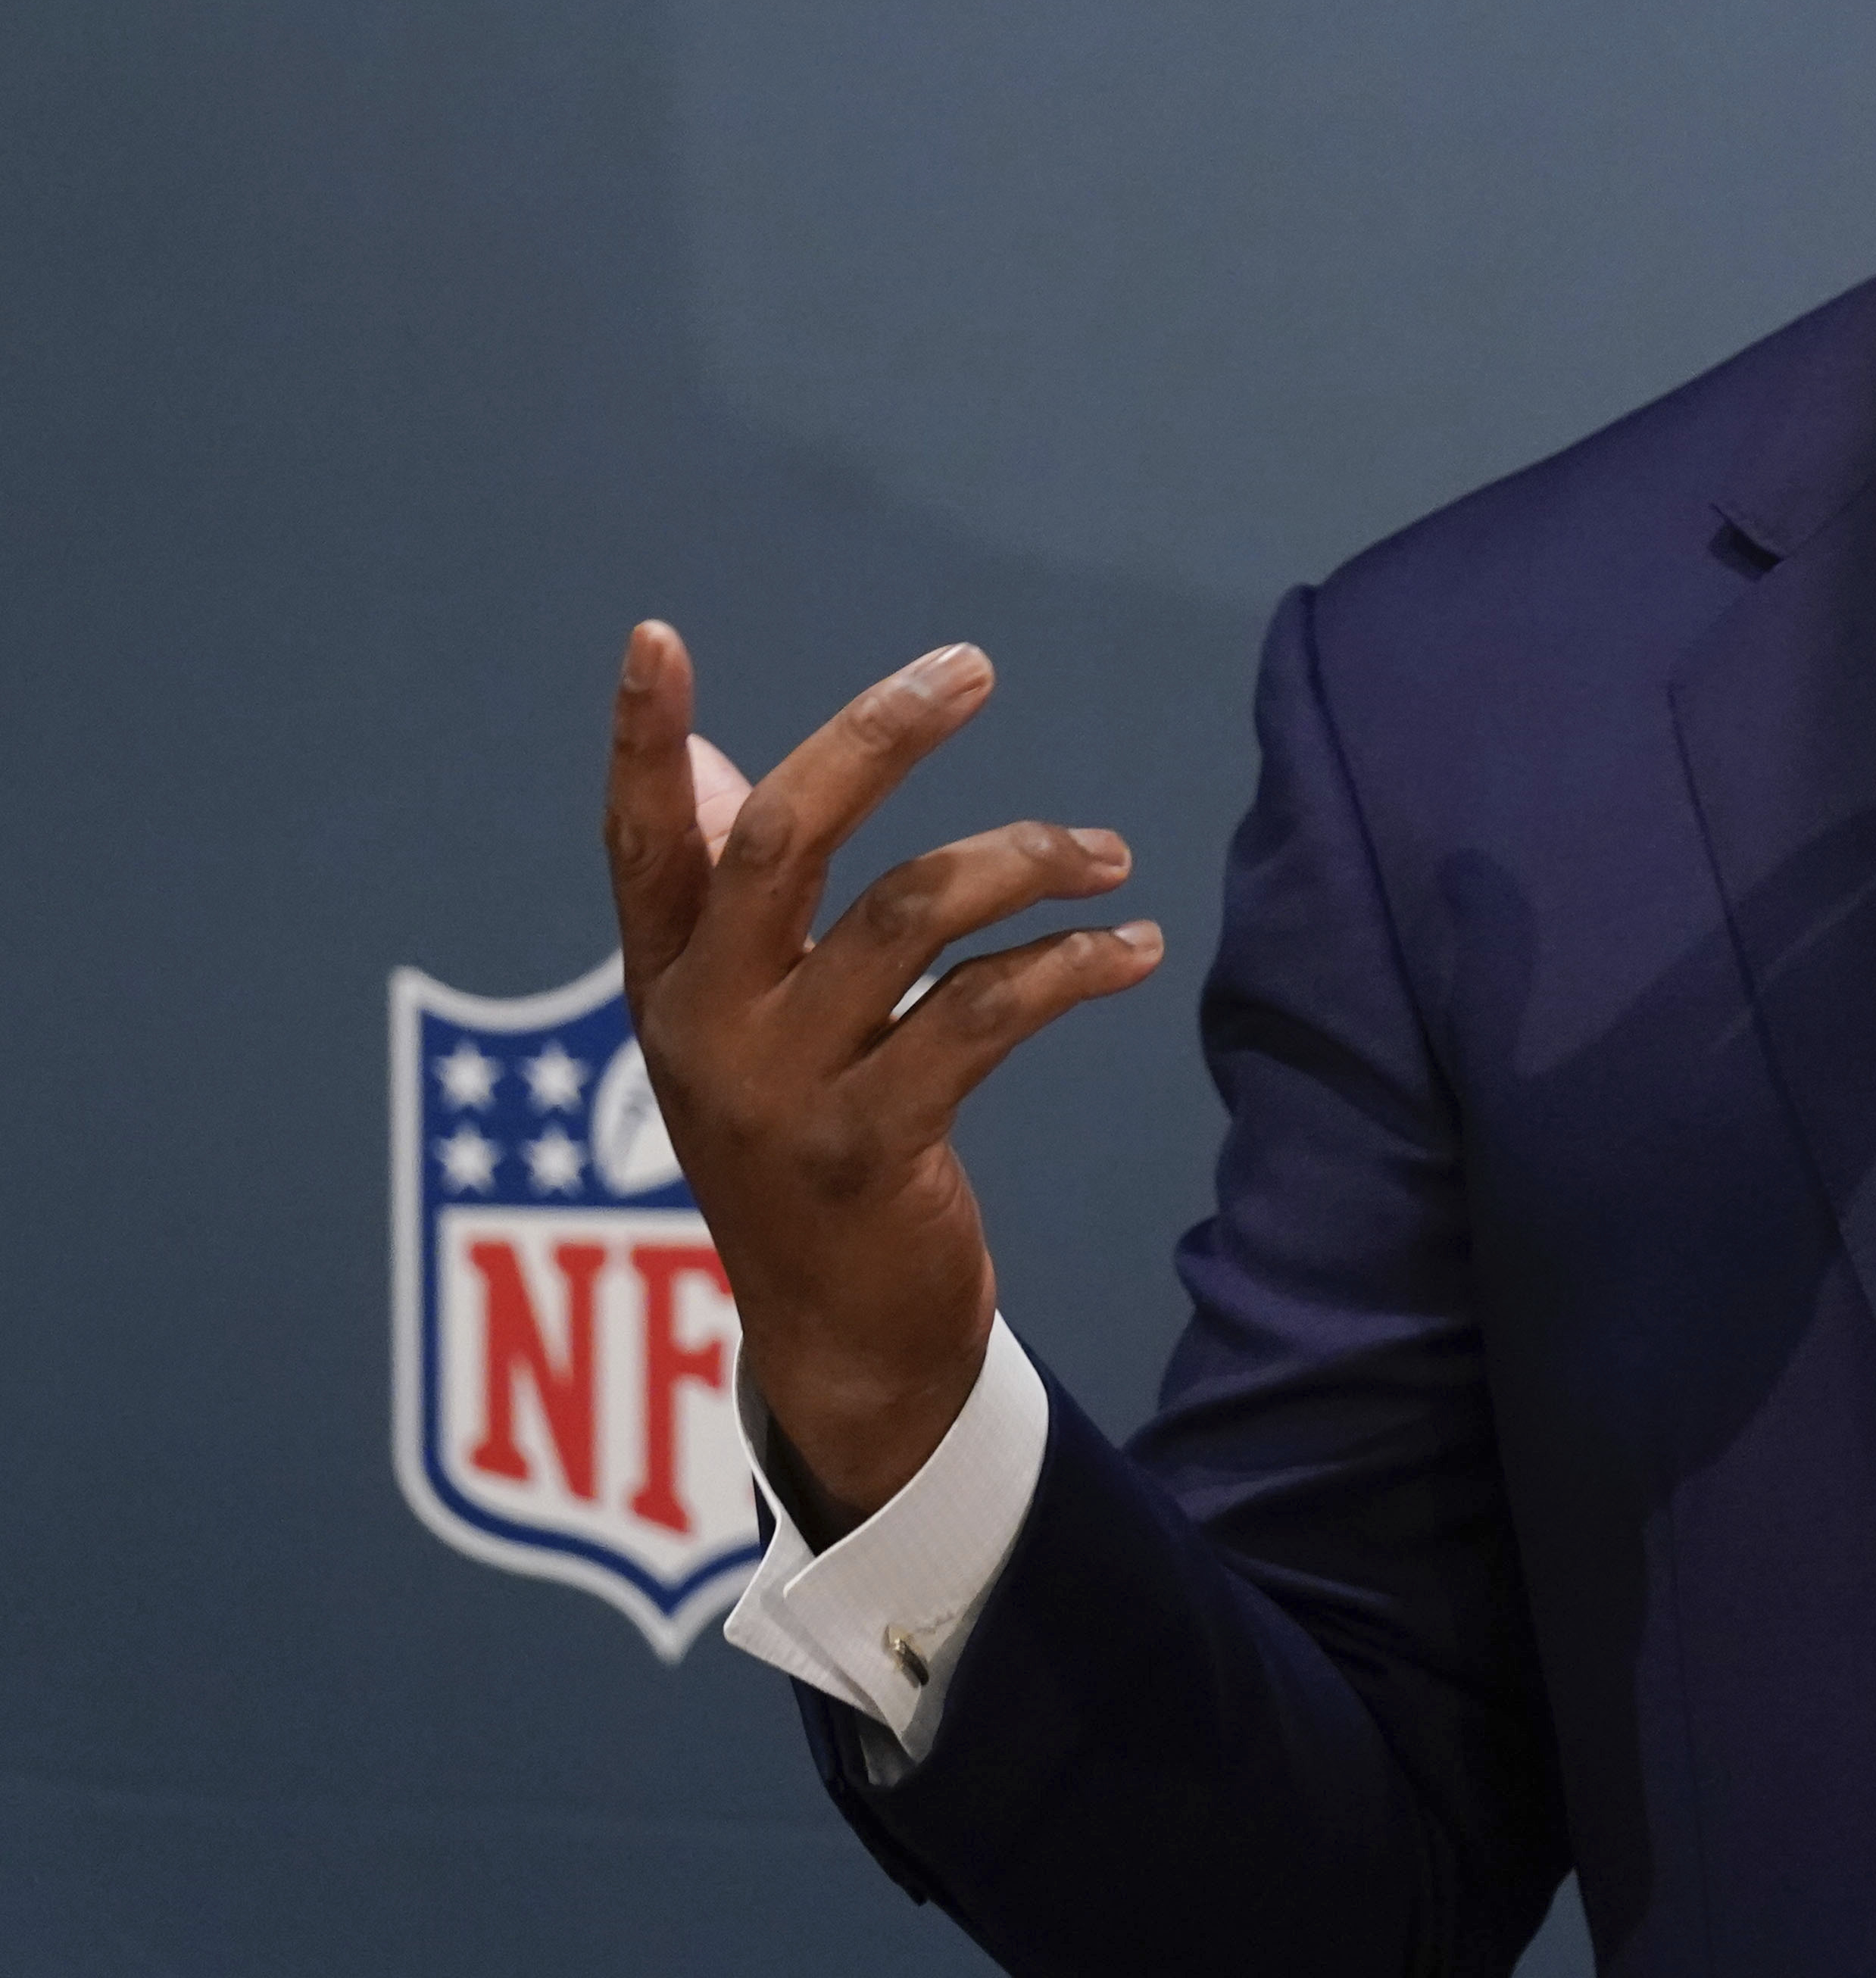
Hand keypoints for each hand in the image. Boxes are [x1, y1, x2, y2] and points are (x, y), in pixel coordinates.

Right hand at [602, 622, 1162, 1531]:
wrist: (842, 1342)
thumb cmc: (803, 1149)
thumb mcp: (742, 1029)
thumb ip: (724, 901)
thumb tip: (709, 760)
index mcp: (667, 983)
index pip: (642, 842)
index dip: (644, 742)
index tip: (655, 636)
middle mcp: (702, 1026)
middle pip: (782, 838)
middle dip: (878, 736)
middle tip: (971, 668)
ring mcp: (778, 1091)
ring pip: (909, 913)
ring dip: (1027, 860)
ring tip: (1107, 856)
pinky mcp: (868, 1148)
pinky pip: (983, 1015)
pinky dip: (1071, 966)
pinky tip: (1131, 950)